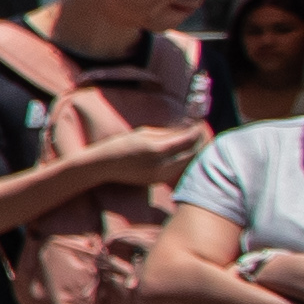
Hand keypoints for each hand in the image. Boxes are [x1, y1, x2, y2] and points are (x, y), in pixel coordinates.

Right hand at [94, 120, 209, 186]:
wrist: (104, 166)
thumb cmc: (121, 144)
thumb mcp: (143, 133)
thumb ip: (167, 133)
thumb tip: (187, 130)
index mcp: (157, 149)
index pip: (188, 139)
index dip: (196, 130)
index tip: (199, 123)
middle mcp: (162, 165)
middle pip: (192, 153)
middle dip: (198, 141)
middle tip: (199, 132)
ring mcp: (161, 175)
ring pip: (188, 163)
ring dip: (193, 152)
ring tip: (192, 141)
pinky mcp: (159, 180)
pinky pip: (178, 170)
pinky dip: (184, 160)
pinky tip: (182, 153)